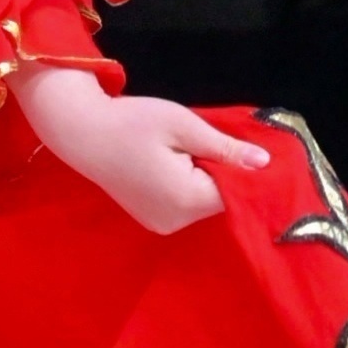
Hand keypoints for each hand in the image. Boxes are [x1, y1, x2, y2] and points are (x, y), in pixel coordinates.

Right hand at [10, 62, 268, 233]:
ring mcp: (161, 224)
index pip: (235, 192)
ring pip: (202, 200)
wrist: (83, 132)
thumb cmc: (133, 122)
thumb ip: (225, 148)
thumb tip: (265, 163)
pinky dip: (186, 184)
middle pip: (218, 198)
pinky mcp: (151, 219)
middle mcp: (176, 222)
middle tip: (201, 137)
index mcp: (186, 200)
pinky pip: (184, 203)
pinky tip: (170, 161)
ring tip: (180, 147)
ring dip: (202, 176)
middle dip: (219, 170)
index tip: (238, 144)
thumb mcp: (184, 126)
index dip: (241, 168)